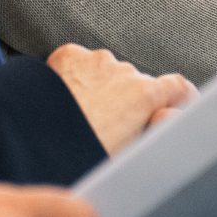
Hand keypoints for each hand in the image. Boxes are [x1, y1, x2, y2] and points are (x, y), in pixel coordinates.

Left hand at [46, 43, 196, 153]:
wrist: (37, 144)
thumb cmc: (84, 161)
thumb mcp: (131, 156)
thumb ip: (157, 131)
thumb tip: (168, 118)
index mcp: (146, 96)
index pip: (178, 87)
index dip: (179, 100)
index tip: (175, 107)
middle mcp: (125, 71)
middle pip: (137, 83)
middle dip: (128, 101)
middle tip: (110, 128)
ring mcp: (96, 60)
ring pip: (108, 72)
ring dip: (102, 88)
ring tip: (83, 116)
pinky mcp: (69, 55)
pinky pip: (82, 63)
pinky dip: (78, 76)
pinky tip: (65, 100)